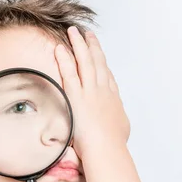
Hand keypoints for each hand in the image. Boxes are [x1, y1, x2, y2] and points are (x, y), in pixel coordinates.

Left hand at [54, 26, 129, 156]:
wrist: (107, 149)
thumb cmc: (113, 145)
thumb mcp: (119, 131)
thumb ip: (115, 123)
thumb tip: (114, 126)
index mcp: (113, 99)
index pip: (108, 76)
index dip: (103, 63)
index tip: (99, 54)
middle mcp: (103, 91)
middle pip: (98, 63)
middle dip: (93, 47)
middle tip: (88, 34)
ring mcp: (90, 92)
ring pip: (85, 62)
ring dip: (80, 45)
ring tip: (74, 31)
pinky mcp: (76, 96)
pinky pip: (69, 73)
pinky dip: (65, 59)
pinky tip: (61, 48)